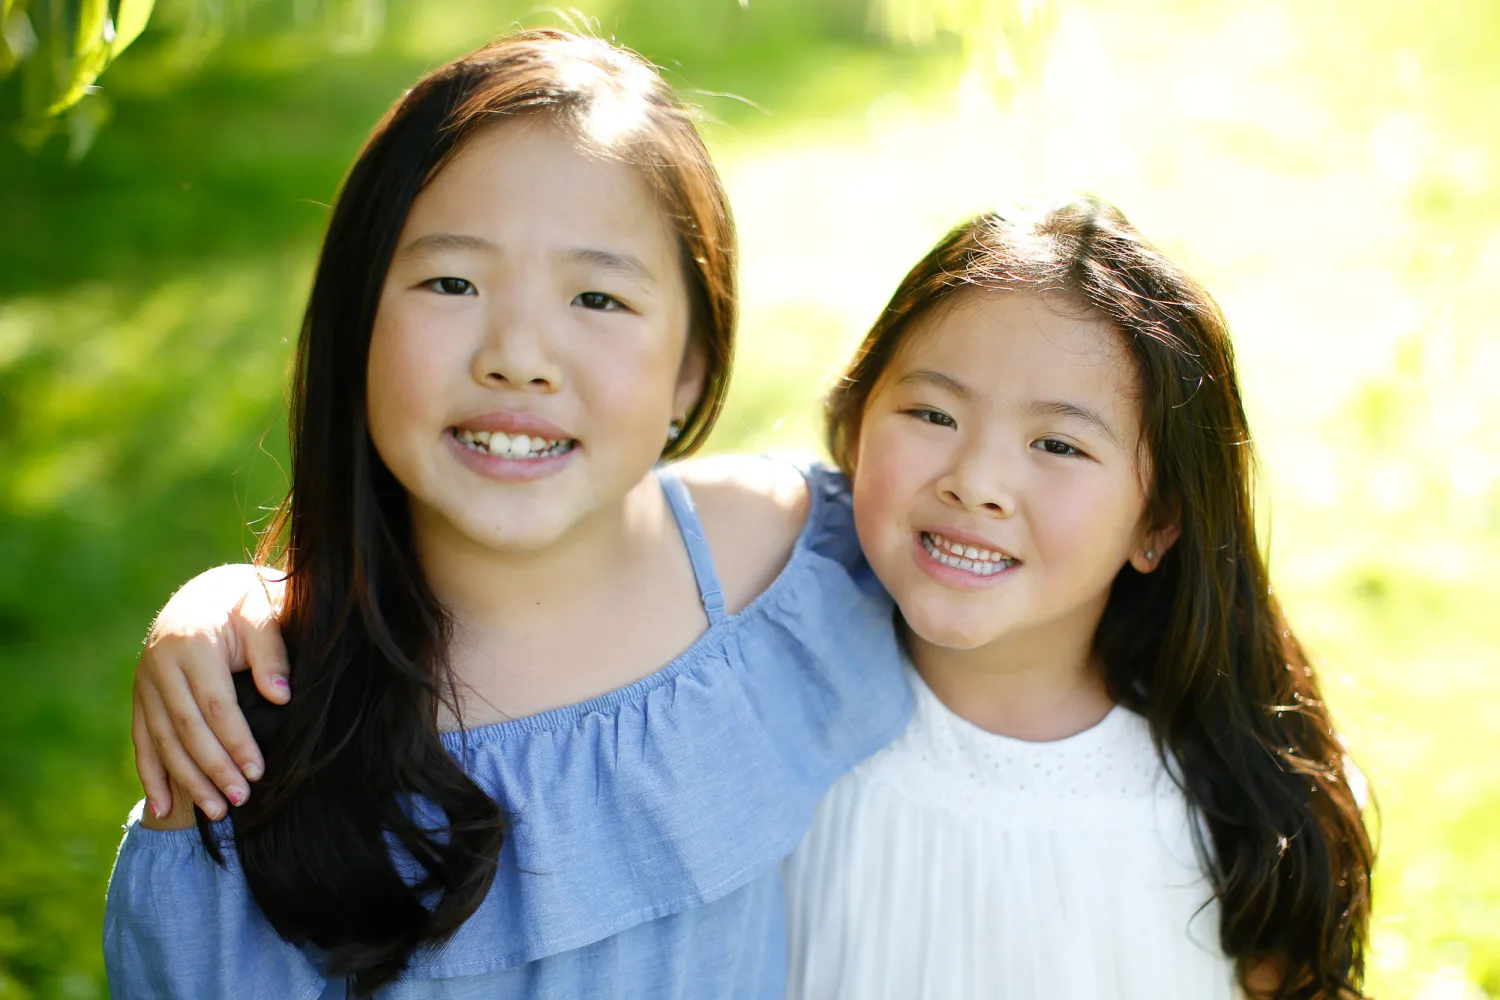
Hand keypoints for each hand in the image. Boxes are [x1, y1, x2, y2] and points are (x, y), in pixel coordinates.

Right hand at [131, 564, 289, 820]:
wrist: (207, 593)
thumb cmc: (245, 604)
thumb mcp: (262, 613)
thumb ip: (272, 652)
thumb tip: (281, 696)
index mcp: (193, 643)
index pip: (216, 704)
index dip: (236, 741)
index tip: (258, 772)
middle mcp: (161, 664)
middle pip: (187, 728)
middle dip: (213, 768)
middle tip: (239, 800)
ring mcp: (145, 682)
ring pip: (163, 740)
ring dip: (187, 780)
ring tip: (216, 811)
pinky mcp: (140, 696)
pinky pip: (142, 740)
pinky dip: (151, 775)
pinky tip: (163, 807)